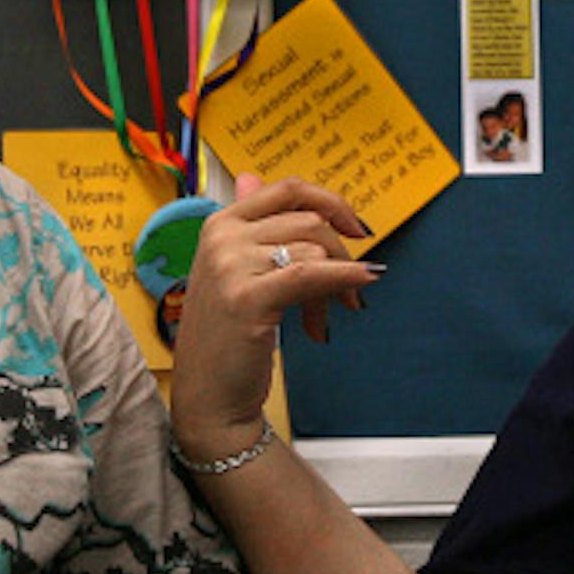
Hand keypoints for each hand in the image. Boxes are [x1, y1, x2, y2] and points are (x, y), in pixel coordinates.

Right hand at [169, 173, 375, 461]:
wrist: (209, 396)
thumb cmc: (226, 337)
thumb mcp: (233, 272)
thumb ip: (249, 226)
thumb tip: (251, 177)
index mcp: (219, 223)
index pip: (286, 190)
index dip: (329, 202)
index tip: (355, 228)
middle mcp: (222, 237)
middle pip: (309, 220)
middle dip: (340, 254)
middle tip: (350, 292)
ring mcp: (231, 266)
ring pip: (315, 248)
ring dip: (337, 284)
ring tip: (325, 318)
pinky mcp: (248, 298)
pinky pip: (313, 274)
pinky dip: (346, 276)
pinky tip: (365, 283)